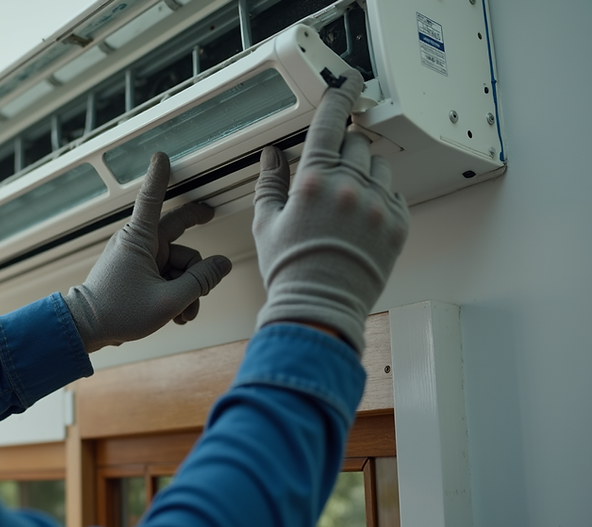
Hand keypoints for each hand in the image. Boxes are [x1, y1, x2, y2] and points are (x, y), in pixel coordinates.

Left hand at [64, 153, 232, 352]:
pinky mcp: (137, 274)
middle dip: (197, 259)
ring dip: (188, 287)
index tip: (162, 156)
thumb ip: (201, 281)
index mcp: (140, 239)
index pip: (152, 198)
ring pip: (177, 263)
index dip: (160, 176)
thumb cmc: (117, 312)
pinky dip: (176, 293)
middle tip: (213, 233)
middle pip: (179, 235)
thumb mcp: (169, 300)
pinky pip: (166, 276)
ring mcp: (137, 259)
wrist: (87, 329)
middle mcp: (138, 244)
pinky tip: (177, 314)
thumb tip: (221, 265)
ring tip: (184, 313)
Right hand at [252, 69, 409, 351]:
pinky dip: (380, 196)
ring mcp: (378, 206)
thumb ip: (270, 183)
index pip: (330, 123)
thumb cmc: (291, 270)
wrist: (320, 306)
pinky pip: (395, 193)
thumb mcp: (266, 223)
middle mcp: (350, 188)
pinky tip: (361, 218)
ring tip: (347, 200)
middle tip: (329, 175)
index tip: (346, 83)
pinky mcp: (398, 225)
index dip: (339, 96)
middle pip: (355, 142)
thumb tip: (273, 156)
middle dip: (342, 149)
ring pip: (379, 165)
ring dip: (365, 171)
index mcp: (315, 182)